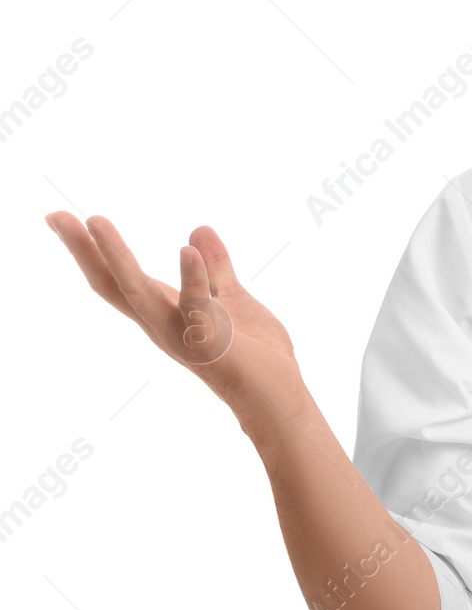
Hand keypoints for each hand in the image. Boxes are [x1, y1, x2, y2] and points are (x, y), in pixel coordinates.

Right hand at [45, 212, 305, 422]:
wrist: (278, 394)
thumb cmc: (255, 354)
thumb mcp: (232, 299)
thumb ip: (215, 269)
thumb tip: (198, 230)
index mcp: (165, 312)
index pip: (119, 276)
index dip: (92, 248)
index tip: (60, 217)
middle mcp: (162, 323)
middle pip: (111, 283)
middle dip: (82, 250)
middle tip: (54, 215)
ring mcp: (181, 333)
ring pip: (137, 291)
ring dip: (117, 256)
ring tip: (95, 221)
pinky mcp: (210, 341)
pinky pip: (196, 306)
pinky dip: (192, 278)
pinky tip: (186, 250)